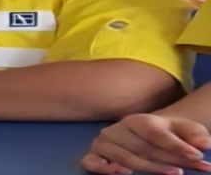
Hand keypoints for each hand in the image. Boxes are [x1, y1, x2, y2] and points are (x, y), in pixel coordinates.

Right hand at [81, 113, 210, 174]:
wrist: (144, 138)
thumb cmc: (165, 135)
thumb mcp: (182, 130)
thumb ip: (194, 134)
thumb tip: (203, 145)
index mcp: (136, 120)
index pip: (154, 132)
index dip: (175, 144)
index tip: (197, 155)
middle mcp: (116, 130)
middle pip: (143, 147)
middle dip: (170, 159)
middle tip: (192, 168)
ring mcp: (103, 143)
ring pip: (123, 157)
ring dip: (148, 167)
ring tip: (173, 173)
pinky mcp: (92, 156)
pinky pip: (91, 162)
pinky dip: (104, 168)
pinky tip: (123, 173)